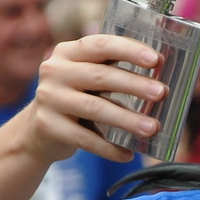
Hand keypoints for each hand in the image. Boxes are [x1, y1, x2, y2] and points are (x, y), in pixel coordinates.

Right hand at [26, 34, 169, 163]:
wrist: (38, 130)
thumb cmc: (77, 98)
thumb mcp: (88, 77)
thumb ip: (114, 71)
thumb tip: (160, 81)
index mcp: (68, 52)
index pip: (100, 45)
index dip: (129, 50)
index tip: (155, 59)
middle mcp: (55, 71)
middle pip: (100, 76)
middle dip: (135, 85)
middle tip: (161, 93)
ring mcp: (49, 99)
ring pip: (94, 108)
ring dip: (127, 119)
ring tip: (152, 128)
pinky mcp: (48, 126)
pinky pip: (85, 138)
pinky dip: (108, 148)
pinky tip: (128, 154)